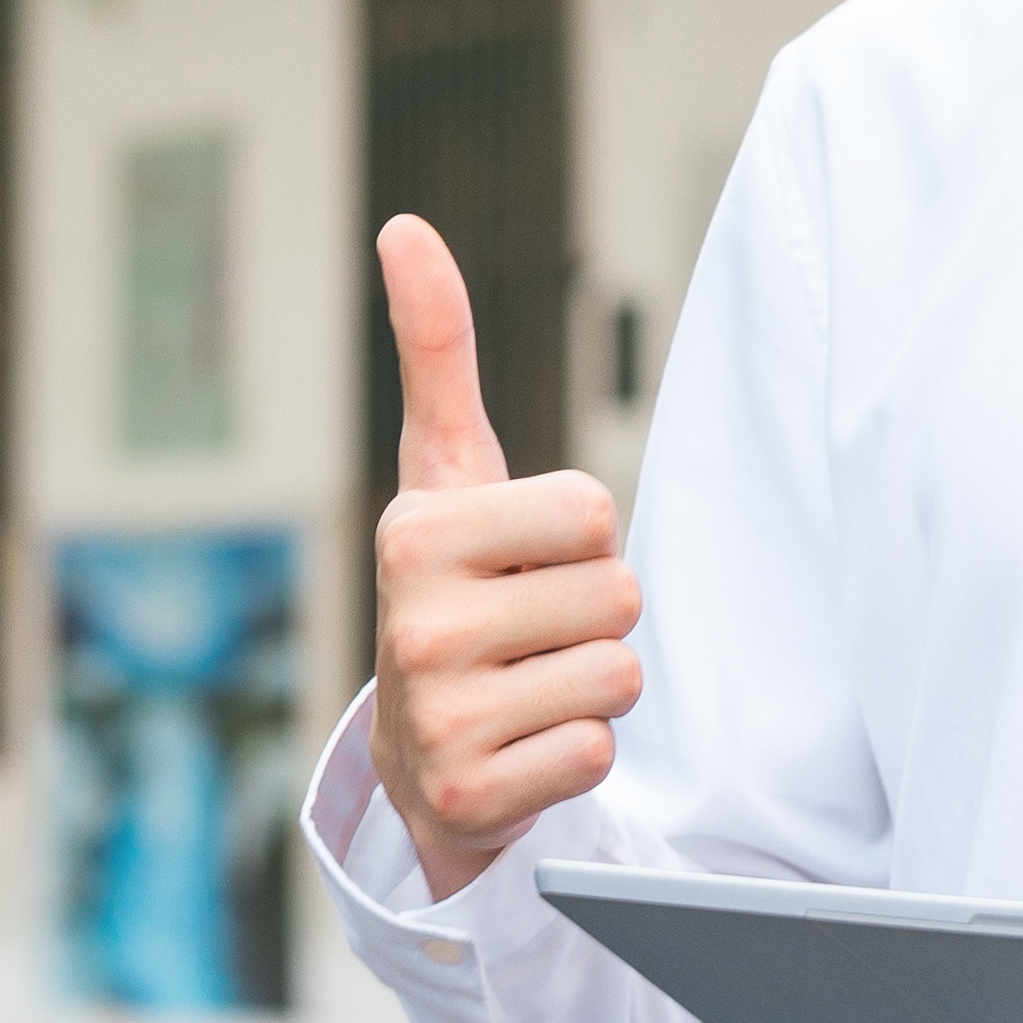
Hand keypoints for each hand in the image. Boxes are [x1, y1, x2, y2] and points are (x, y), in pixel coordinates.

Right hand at [363, 216, 641, 900]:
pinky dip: (576, 757)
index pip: (595, 508)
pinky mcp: (469, 797)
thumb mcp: (444, 472)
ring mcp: (436, 718)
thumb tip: (403, 225)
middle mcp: (412, 624)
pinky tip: (520, 751)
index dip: (578, 538)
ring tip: (524, 690)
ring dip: (589, 687)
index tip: (518, 563)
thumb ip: (436, 349)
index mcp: (412, 531)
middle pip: (618, 592)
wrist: (419, 753)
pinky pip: (598, 755)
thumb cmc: (456, 588)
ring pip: (617, 675)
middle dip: (591, 616)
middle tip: (525, 636)